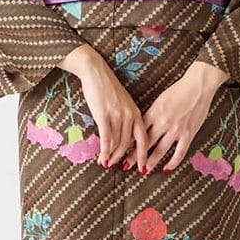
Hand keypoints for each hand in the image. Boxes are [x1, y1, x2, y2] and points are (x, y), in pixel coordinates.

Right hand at [57, 44, 149, 169]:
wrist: (95, 72)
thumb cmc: (107, 88)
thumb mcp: (122, 103)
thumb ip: (125, 118)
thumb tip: (122, 136)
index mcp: (136, 112)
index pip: (143, 138)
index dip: (143, 154)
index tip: (143, 166)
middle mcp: (129, 115)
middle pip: (129, 143)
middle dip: (124, 158)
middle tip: (120, 167)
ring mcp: (117, 115)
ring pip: (117, 142)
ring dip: (112, 155)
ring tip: (107, 164)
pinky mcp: (104, 114)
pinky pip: (106, 137)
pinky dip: (105, 150)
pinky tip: (102, 158)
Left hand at [123, 60, 230, 173]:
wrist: (198, 85)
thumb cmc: (179, 90)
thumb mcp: (160, 100)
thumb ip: (152, 114)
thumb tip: (141, 126)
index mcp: (154, 113)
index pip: (137, 131)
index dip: (127, 142)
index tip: (120, 150)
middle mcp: (163, 122)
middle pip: (145, 143)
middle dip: (134, 156)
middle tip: (125, 165)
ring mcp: (176, 129)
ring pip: (160, 150)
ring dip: (150, 162)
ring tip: (143, 171)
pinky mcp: (188, 134)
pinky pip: (179, 152)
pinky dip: (172, 162)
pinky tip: (166, 168)